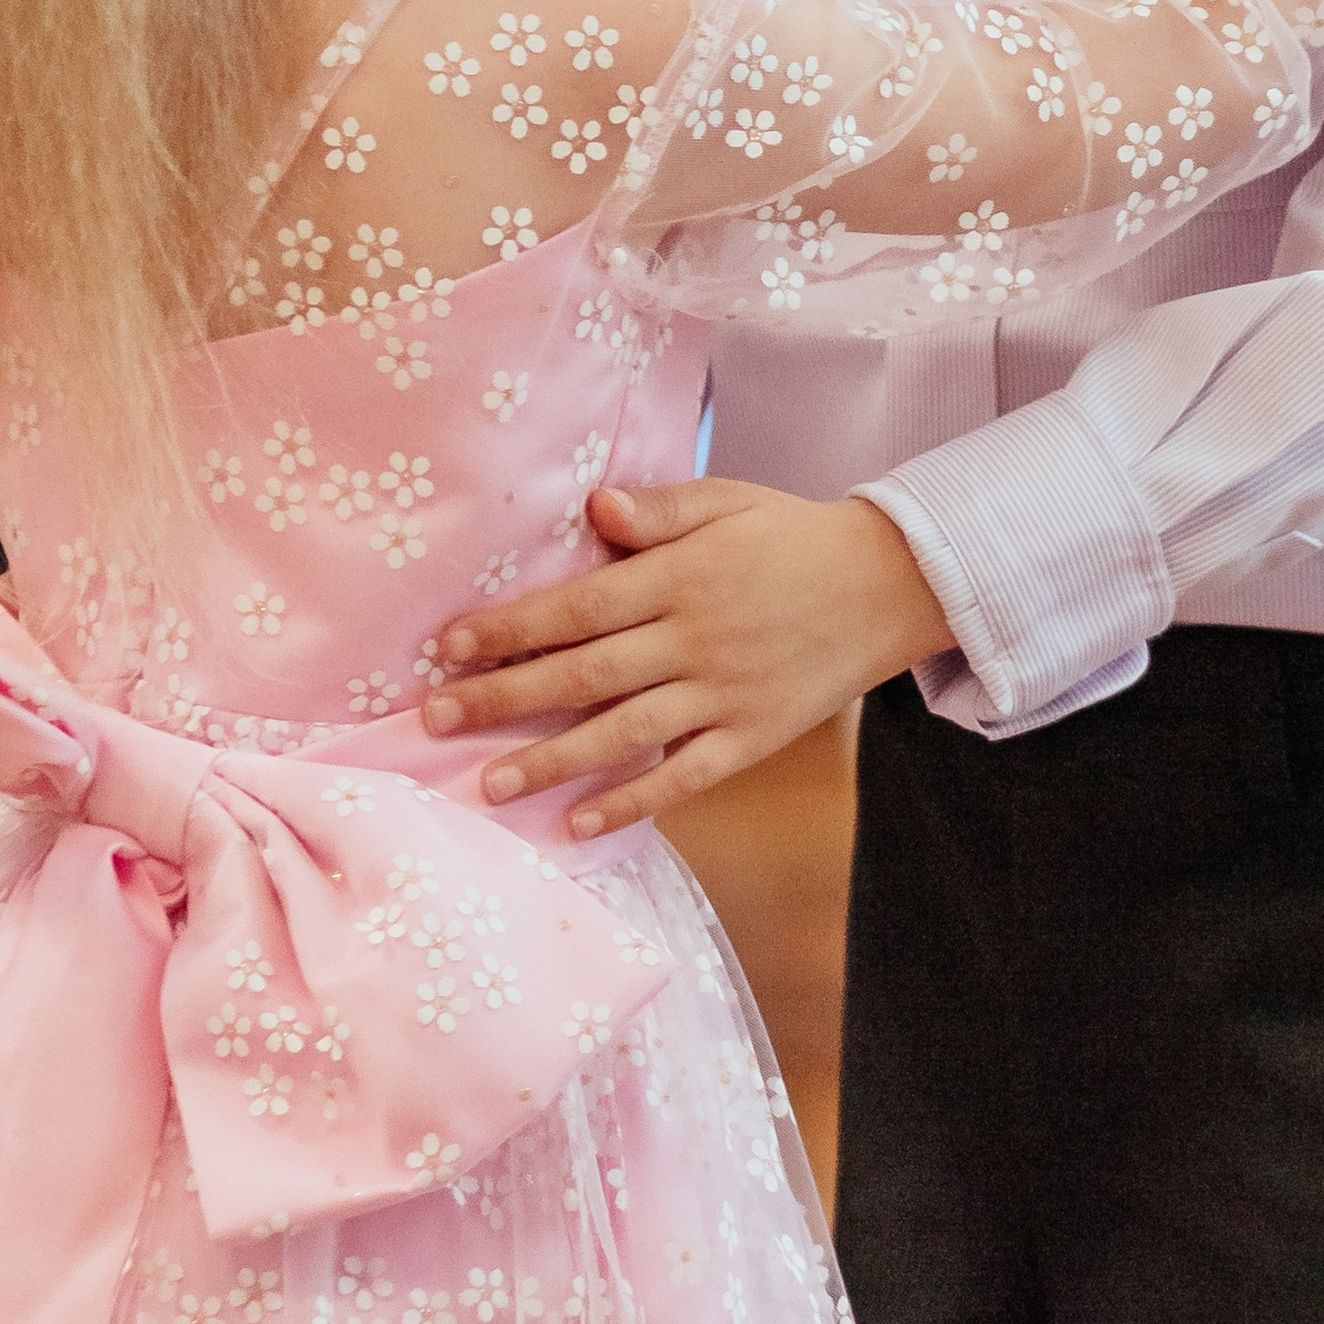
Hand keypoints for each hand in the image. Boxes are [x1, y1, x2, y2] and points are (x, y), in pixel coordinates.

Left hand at [422, 480, 948, 834]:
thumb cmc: (790, 536)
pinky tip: (578, 821)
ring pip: (625, 733)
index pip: (580, 605)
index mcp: (682, 576)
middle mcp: (696, 638)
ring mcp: (724, 693)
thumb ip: (659, 510)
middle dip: (505, 697)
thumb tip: (593, 509)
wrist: (887, 584)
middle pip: (586, 673)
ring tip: (488, 785)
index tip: (450, 646)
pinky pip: (684, 776)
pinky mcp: (752, 737)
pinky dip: (632, 802)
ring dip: (552, 760)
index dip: (512, 627)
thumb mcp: (728, 502)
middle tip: (436, 719)